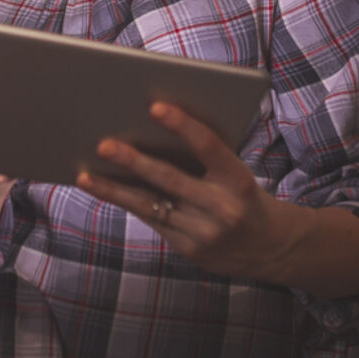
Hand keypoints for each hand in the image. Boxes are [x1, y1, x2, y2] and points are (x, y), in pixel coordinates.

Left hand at [75, 101, 299, 283]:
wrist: (272, 248)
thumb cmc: (244, 195)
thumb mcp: (236, 172)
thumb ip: (203, 156)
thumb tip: (149, 128)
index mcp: (238, 179)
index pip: (208, 147)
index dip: (182, 125)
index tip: (155, 107)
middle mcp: (222, 208)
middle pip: (170, 179)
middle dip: (134, 161)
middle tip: (103, 143)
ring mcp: (205, 233)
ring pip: (151, 206)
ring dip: (114, 189)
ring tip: (85, 174)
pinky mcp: (190, 251)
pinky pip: (152, 221)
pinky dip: (126, 203)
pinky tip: (103, 189)